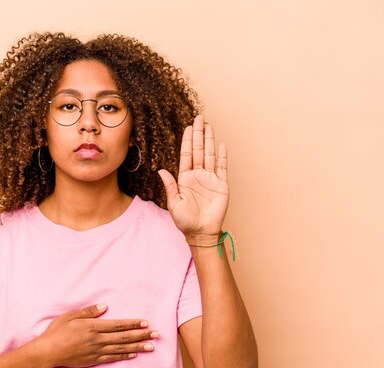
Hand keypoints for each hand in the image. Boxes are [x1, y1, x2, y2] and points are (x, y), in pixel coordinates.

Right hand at [38, 304, 158, 367]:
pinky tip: (134, 354)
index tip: (145, 323)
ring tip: (151, 346)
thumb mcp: (70, 316)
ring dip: (138, 347)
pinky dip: (124, 356)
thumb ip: (89, 311)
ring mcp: (96, 351)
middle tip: (156, 334)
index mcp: (92, 327)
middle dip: (141, 335)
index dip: (133, 324)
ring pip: (121, 349)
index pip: (118, 325)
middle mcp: (97, 340)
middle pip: (124, 337)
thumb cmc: (57, 331)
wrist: (48, 352)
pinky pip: (112, 358)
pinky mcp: (93, 360)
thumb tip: (105, 307)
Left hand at [158, 115, 228, 238]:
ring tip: (209, 126)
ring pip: (209, 155)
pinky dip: (222, 156)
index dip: (187, 140)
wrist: (200, 232)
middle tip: (199, 118)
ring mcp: (210, 179)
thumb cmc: (185, 221)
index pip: (186, 155)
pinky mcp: (221, 185)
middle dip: (198, 134)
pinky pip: (222, 168)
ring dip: (209, 140)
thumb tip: (161, 171)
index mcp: (185, 178)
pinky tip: (221, 144)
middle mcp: (198, 175)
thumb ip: (170, 186)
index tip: (188, 127)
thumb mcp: (174, 203)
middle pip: (198, 150)